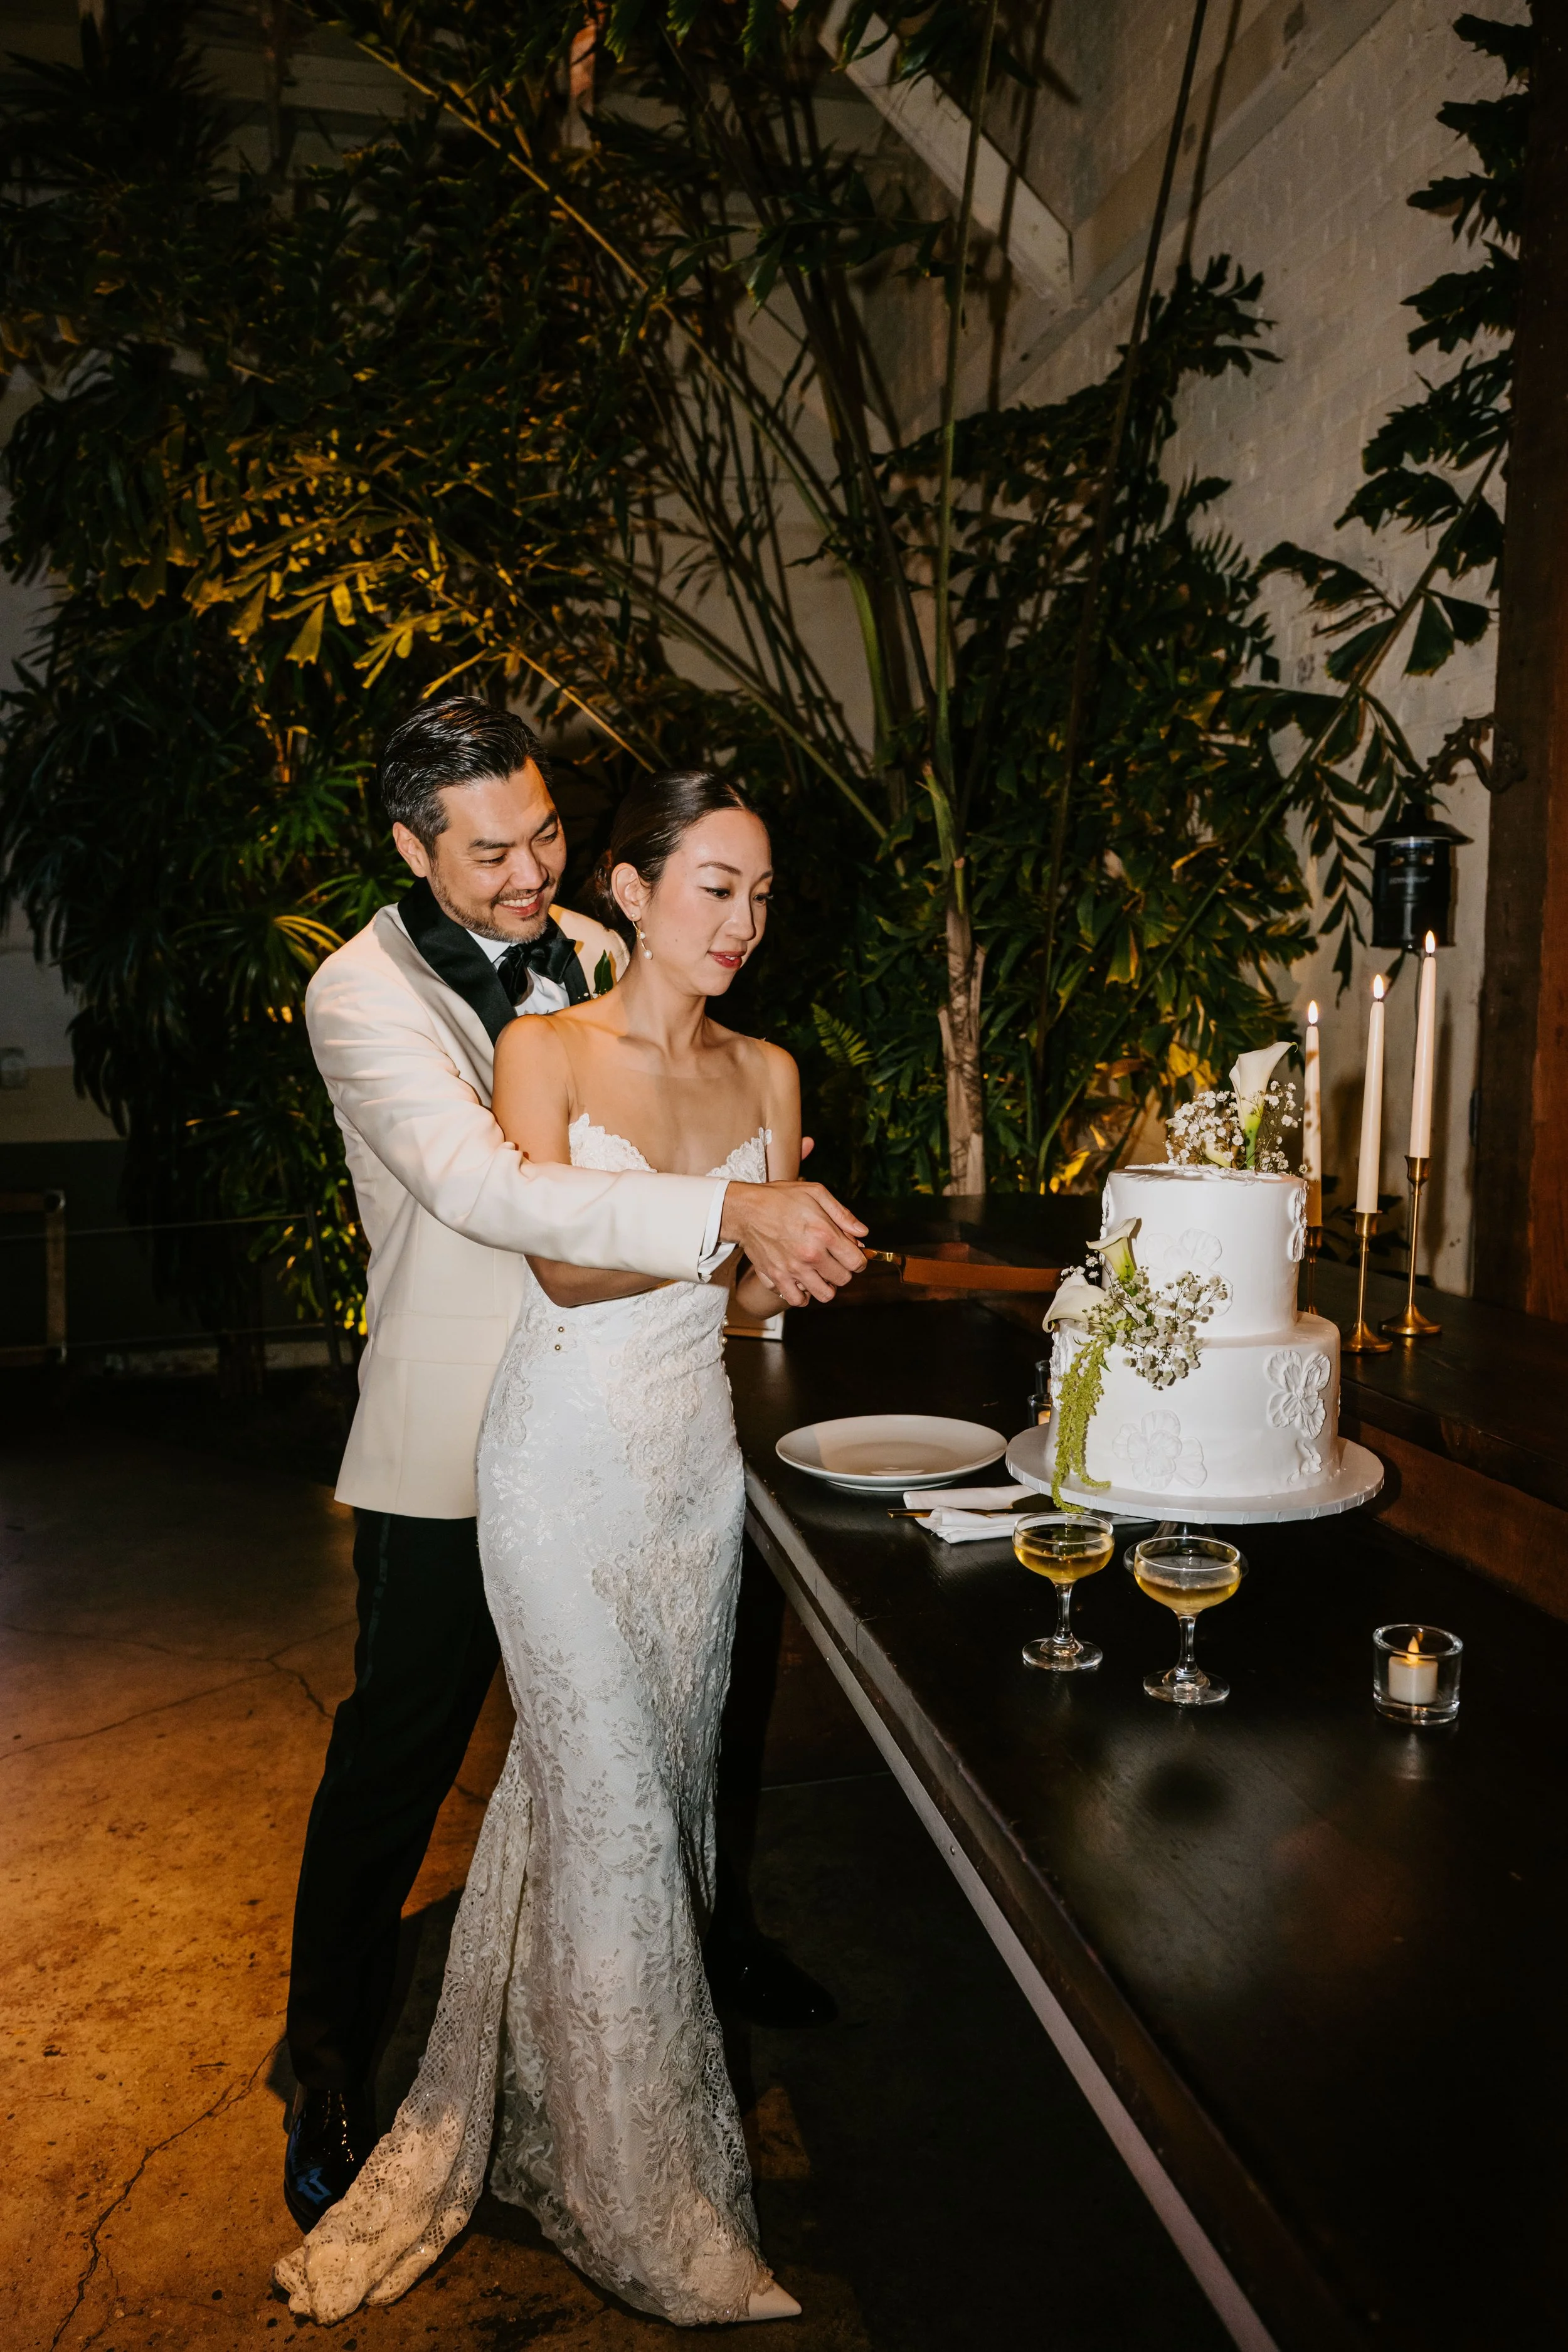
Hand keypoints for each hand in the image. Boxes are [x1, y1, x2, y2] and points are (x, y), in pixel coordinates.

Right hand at [720, 1180, 866, 1306]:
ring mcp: (793, 1269)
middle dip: (843, 1270)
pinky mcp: (777, 1278)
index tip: (852, 1255)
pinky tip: (803, 1282)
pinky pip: (798, 1300)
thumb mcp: (816, 1193)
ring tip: (820, 1273)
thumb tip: (863, 1233)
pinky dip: (803, 1295)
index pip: (856, 1262)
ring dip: (826, 1285)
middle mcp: (810, 1255)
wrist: (746, 1210)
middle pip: (843, 1279)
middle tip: (834, 1260)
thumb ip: (843, 1214)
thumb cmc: (781, 1198)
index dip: (859, 1260)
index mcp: (824, 1233)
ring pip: (825, 1294)